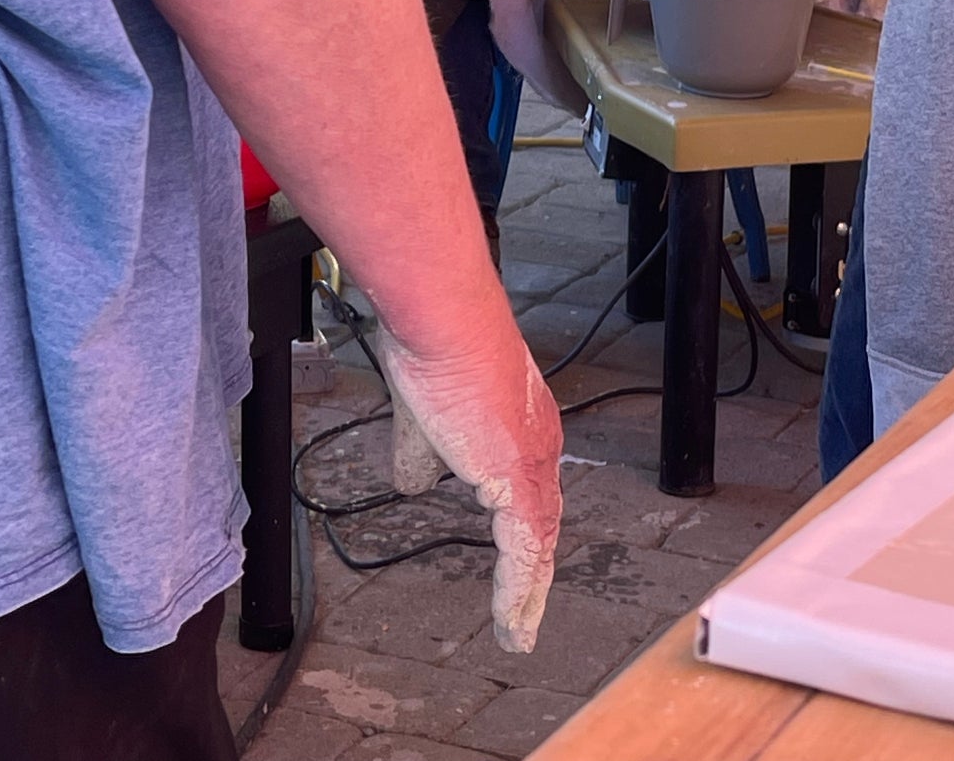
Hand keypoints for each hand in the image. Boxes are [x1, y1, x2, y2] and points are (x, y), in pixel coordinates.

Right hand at [377, 325, 562, 652]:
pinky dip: (519, 592)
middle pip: (542, 522)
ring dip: (529, 593)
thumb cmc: (434, 346)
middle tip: (525, 613)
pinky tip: (511, 621)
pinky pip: (525, 553)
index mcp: (519, 424)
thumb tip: (412, 483)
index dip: (522, 531)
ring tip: (517, 633)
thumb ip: (421, 454)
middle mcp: (537, 444)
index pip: (528, 490)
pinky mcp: (519, 481)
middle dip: (534, 571)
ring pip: (538, 545)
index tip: (514, 563)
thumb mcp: (421, 415)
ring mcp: (533, 463)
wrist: (443, 320)